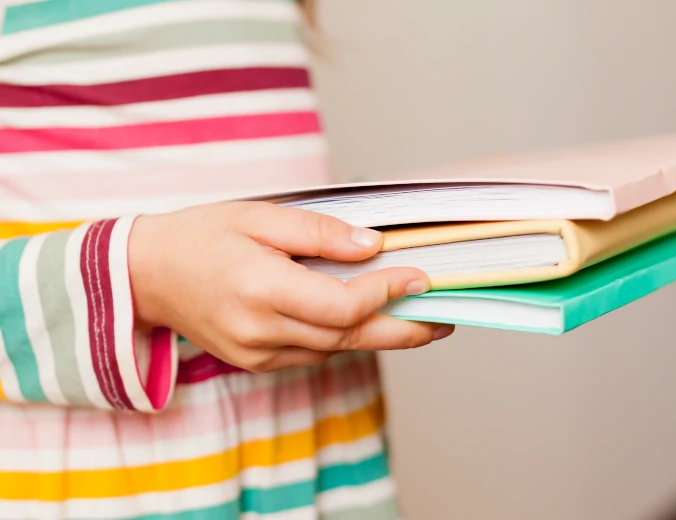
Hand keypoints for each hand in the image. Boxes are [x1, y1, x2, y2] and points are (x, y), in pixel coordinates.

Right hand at [128, 201, 453, 371]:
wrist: (145, 276)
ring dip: (379, 336)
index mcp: (261, 288)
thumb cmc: (200, 237)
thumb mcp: (258, 216)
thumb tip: (372, 245)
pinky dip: (345, 338)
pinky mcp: (256, 361)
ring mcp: (257, 353)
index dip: (388, 293)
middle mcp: (260, 330)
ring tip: (419, 321)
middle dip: (404, 330)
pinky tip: (368, 323)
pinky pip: (314, 353)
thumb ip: (318, 231)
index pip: (343, 305)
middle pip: (349, 337)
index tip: (420, 275)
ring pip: (335, 349)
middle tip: (444, 321)